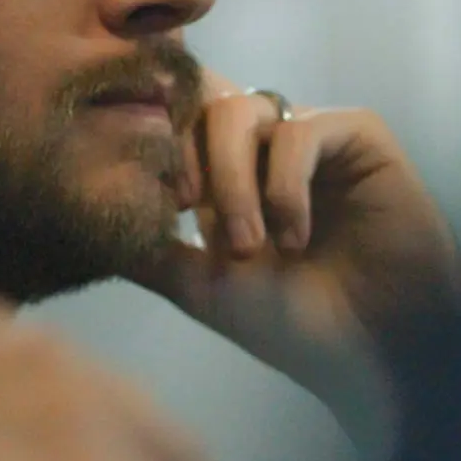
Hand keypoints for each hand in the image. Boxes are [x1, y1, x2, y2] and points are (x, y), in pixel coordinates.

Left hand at [136, 69, 460, 374]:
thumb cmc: (294, 327)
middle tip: (195, 217)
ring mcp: (311, 137)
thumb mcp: (203, 289)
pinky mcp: (358, 137)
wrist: (374, 355)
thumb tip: (86, 228)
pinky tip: (293, 237)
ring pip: (244, 111)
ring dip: (233, 178)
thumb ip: (151, 252)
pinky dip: (285, 183)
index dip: (157, 148)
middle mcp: (266, 147)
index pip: (177, 122)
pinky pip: (302, 129)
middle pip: (201, 105)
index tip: (160, 206)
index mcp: (227, 172)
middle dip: (190, 160)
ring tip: (248, 246)